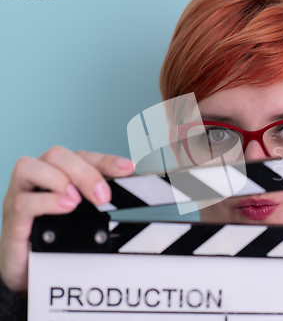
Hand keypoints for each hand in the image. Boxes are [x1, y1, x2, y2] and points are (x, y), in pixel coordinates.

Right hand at [0, 146, 133, 293]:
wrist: (29, 267)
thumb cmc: (57, 234)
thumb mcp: (84, 215)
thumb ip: (99, 201)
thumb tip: (131, 197)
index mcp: (59, 172)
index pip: (82, 155)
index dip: (106, 159)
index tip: (128, 168)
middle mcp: (39, 178)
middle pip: (57, 155)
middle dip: (85, 172)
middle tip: (103, 197)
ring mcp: (21, 194)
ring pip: (31, 166)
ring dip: (61, 179)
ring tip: (79, 201)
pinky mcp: (12, 216)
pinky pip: (23, 200)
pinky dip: (47, 201)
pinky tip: (67, 207)